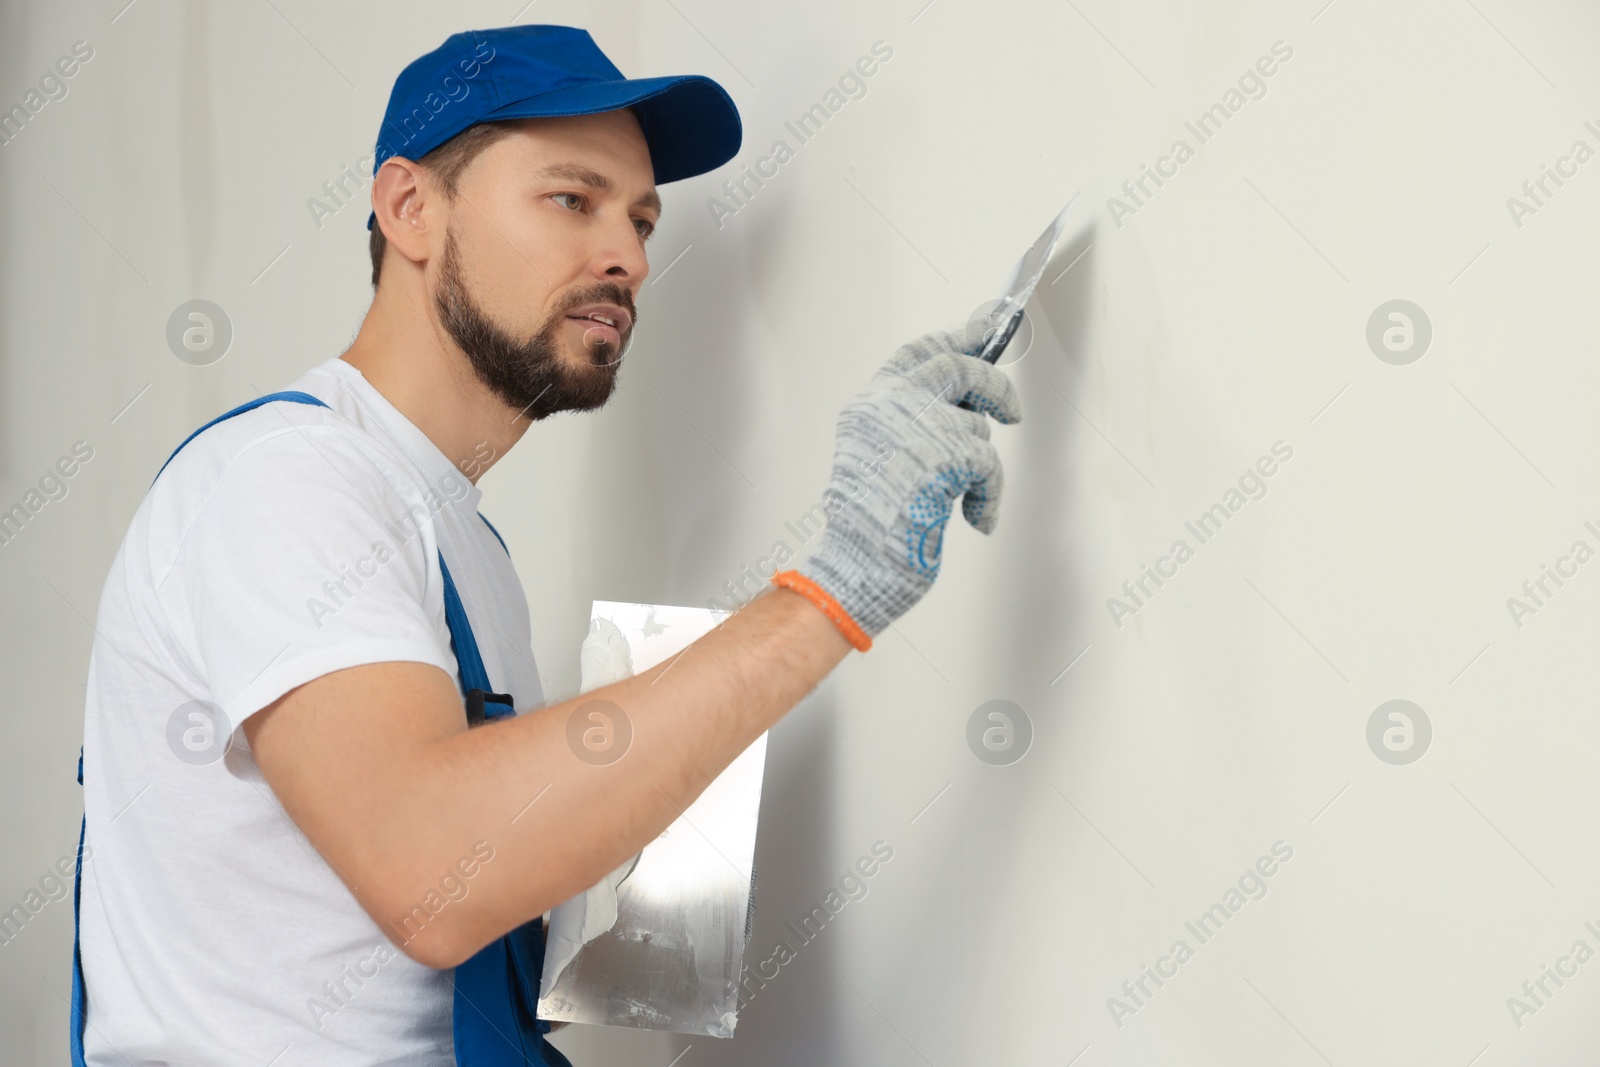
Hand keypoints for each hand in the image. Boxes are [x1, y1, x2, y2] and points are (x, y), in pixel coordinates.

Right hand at [792, 325, 1021, 640]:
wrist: (859, 564)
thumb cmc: (869, 525)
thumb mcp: (879, 458)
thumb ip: (913, 424)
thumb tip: (968, 405)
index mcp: (870, 405)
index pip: (917, 353)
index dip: (956, 338)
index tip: (985, 332)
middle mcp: (890, 406)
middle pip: (958, 367)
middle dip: (993, 387)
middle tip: (1011, 411)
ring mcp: (918, 427)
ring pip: (977, 428)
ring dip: (979, 467)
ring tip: (956, 498)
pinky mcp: (946, 456)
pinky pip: (989, 466)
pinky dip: (988, 497)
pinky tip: (975, 518)